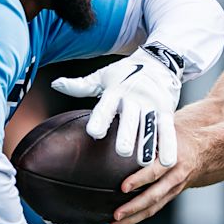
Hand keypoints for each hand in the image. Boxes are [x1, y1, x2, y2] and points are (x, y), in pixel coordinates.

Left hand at [52, 44, 182, 166]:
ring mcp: (152, 105)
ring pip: (150, 126)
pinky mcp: (166, 111)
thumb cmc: (125, 73)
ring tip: (145, 162)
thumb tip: (56, 84)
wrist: (158, 61)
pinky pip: (167, 130)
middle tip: (122, 151)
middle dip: (127, 134)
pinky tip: (167, 161)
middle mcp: (134, 98)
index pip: (106, 106)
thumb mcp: (103, 77)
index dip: (101, 119)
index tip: (94, 133)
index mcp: (116, 91)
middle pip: (130, 118)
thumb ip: (80, 86)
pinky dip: (167, 145)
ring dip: (148, 143)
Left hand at [111, 124, 205, 223]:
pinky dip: (139, 216)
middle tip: (116, 214)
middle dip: (134, 206)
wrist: (205, 151)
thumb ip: (149, 132)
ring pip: (154, 207)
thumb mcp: (167, 131)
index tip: (123, 187)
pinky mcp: (170, 195)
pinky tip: (124, 221)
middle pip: (153, 196)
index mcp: (173, 159)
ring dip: (134, 217)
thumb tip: (124, 129)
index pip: (155, 172)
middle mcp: (175, 177)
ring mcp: (173, 189)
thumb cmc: (181, 138)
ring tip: (115, 223)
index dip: (139, 180)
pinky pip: (155, 209)